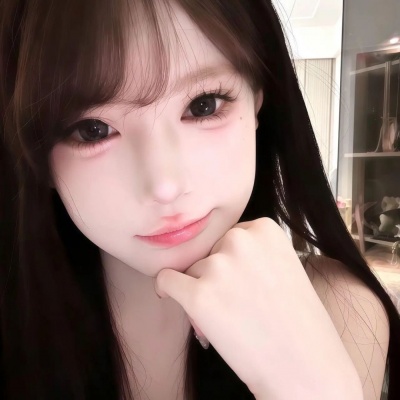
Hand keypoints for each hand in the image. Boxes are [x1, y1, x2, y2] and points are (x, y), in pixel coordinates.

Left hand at [155, 218, 361, 398]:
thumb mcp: (282, 266)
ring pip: (193, 269)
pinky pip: (167, 280)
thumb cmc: (297, 320)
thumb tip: (216, 254)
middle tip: (235, 302)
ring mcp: (218, 267)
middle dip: (216, 273)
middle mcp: (240, 240)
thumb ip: (253, 252)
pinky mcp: (198, 295)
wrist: (304, 366)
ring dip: (202, 288)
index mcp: (264, 229)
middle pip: (211, 251)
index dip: (232, 261)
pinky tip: (171, 297)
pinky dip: (168, 288)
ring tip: (227, 316)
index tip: (240, 280)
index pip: (230, 237)